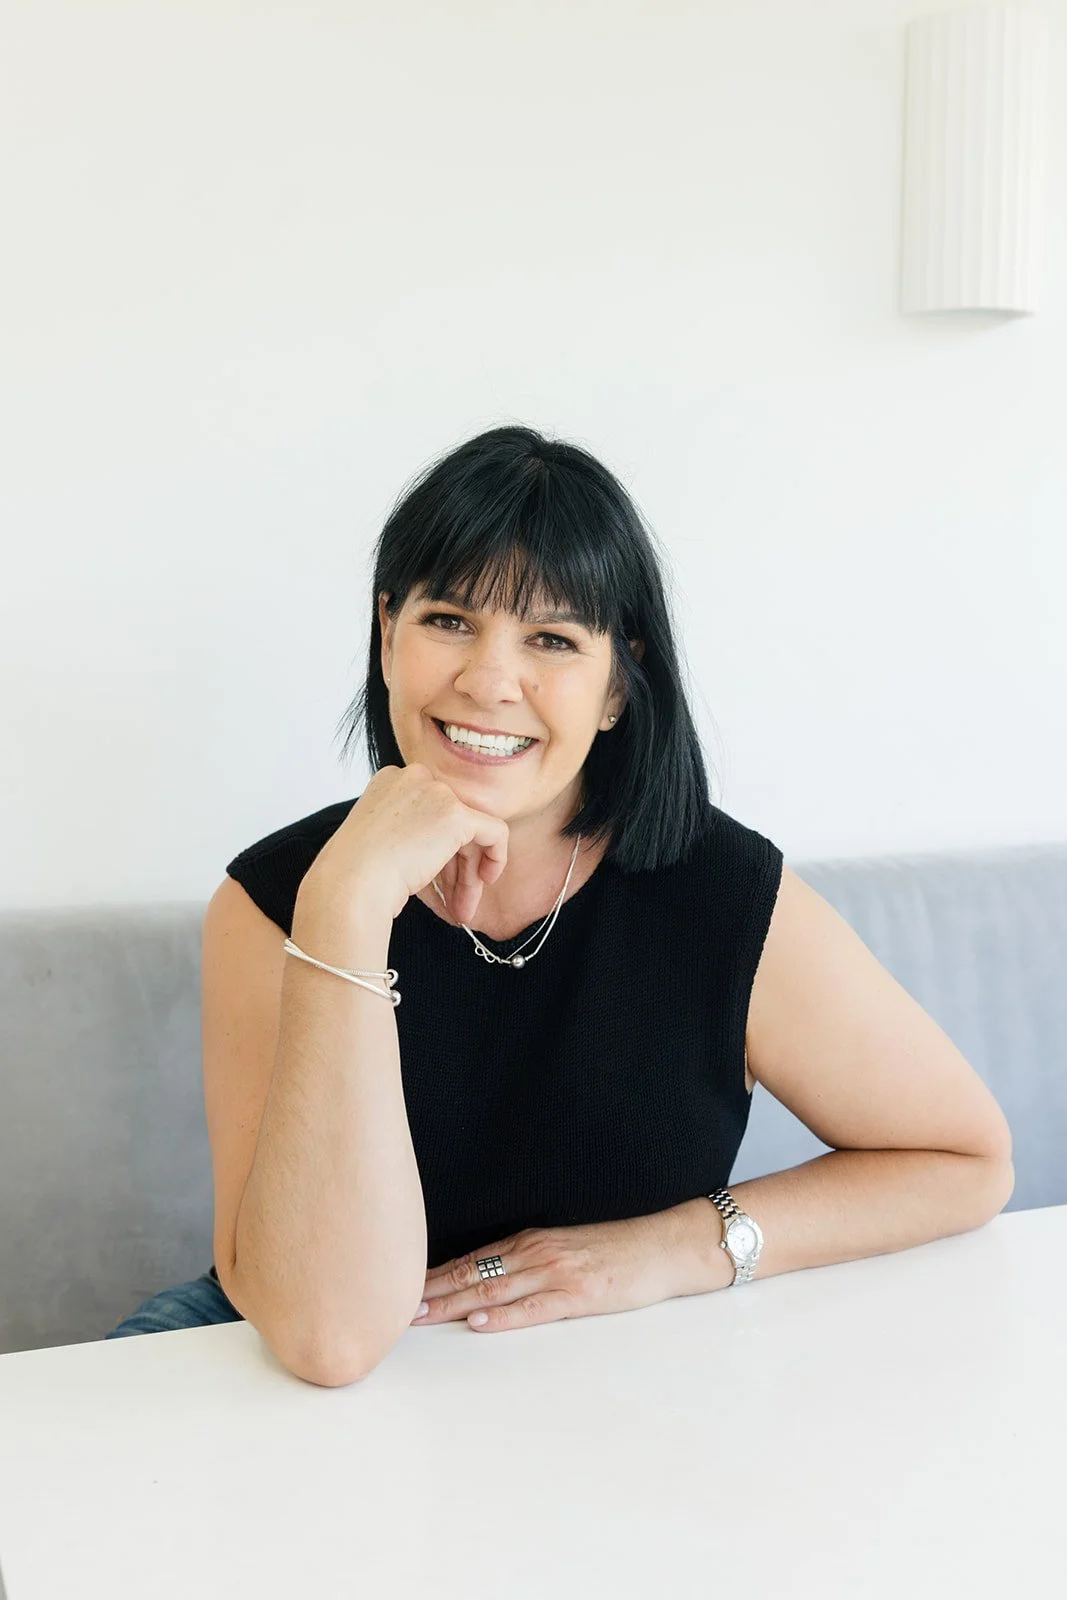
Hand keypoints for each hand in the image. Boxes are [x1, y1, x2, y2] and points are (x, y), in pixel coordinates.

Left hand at [410, 1212, 694, 1333]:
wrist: (662, 1248)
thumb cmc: (616, 1251)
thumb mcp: (565, 1248)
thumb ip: (529, 1261)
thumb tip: (490, 1283)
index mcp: (531, 1242)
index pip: (471, 1259)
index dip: (434, 1275)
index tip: (401, 1287)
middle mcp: (536, 1252)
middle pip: (472, 1273)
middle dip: (431, 1292)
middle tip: (393, 1305)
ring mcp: (557, 1272)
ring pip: (493, 1289)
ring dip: (453, 1304)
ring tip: (421, 1317)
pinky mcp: (579, 1295)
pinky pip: (534, 1307)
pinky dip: (504, 1316)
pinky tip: (480, 1323)